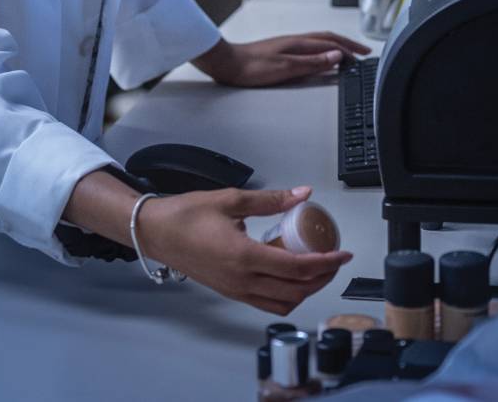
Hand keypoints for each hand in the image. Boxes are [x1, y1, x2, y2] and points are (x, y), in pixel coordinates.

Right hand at [135, 185, 352, 314]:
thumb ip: (270, 199)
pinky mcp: (231, 292)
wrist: (155, 232)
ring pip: (283, 302)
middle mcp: (242, 280)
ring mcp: (236, 290)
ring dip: (306, 290)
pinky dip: (287, 295)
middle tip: (335, 260)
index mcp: (244, 257)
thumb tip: (301, 194)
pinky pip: (267, 303)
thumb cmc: (185, 216)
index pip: (298, 268)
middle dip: (322, 278)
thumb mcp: (230, 199)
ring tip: (317, 270)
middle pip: (296, 290)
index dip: (326, 263)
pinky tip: (291, 277)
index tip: (342, 254)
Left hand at [192, 34, 370, 86]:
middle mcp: (294, 41)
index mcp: (298, 43)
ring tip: (346, 53)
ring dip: (335, 46)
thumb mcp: (285, 68)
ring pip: (318, 42)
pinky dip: (321, 51)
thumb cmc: (251, 67)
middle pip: (327, 39)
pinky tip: (319, 58)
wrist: (227, 63)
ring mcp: (287, 45)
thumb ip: (312, 63)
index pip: (331, 45)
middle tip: (362, 52)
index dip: (349, 50)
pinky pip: (309, 48)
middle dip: (347, 44)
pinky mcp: (280, 51)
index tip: (363, 57)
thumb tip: (335, 57)